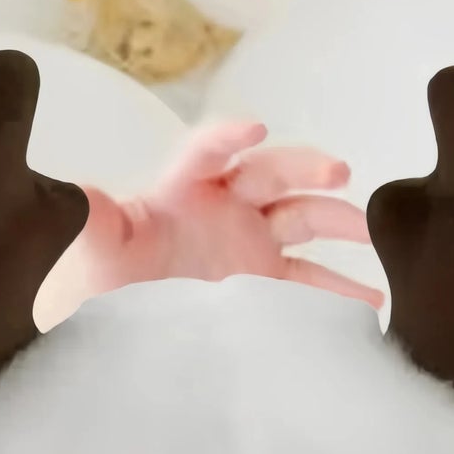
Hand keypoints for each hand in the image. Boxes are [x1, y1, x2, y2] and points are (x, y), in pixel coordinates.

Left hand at [36, 118, 382, 326]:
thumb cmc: (92, 275)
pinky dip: (338, 290)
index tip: (251, 130)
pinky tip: (371, 299)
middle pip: (270, 174)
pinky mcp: (262, 283)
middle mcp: (222, 207)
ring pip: (302, 220)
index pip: (206, 151)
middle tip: (337, 173)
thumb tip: (79, 198)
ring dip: (339, 221)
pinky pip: (308, 281)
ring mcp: (247, 244)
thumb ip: (92, 221)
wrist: (99, 322)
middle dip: (304, 170)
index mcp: (179, 189)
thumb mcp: (87, 247)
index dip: (228, 137)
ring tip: (374, 233)